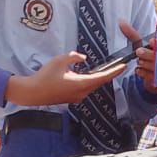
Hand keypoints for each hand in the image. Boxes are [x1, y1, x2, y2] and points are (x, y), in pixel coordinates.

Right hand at [5, 52, 125, 106]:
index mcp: (80, 83)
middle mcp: (81, 93)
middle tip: (118, 66)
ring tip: (106, 70)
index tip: (124, 67)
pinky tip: (89, 76)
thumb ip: (74, 57)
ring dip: (98, 78)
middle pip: (99, 82)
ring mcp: (77, 97)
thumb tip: (83, 58)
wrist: (33, 93)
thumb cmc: (45, 76)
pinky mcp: (72, 98)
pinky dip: (89, 82)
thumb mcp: (59, 61)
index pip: (102, 77)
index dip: (114, 72)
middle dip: (108, 74)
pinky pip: (85, 89)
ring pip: (92, 86)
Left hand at [122, 22, 156, 93]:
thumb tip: (121, 22)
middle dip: (149, 54)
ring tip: (140, 63)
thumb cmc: (147, 59)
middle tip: (138, 52)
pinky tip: (139, 71)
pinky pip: (153, 77)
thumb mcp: (140, 45)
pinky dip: (144, 74)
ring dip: (146, 64)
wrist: (153, 79)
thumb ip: (132, 35)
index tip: (151, 41)